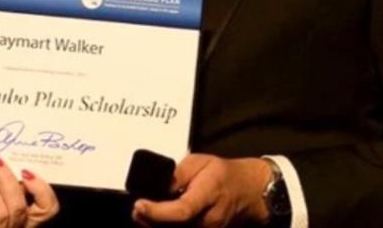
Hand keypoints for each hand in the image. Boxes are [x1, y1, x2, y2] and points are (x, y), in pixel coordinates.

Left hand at [131, 154, 272, 226]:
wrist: (245, 191)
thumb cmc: (222, 174)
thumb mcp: (199, 161)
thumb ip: (178, 173)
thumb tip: (159, 186)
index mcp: (209, 193)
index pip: (182, 210)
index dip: (158, 212)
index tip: (141, 205)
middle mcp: (210, 218)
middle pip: (176, 227)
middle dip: (151, 221)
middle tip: (137, 209)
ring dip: (155, 226)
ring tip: (143, 214)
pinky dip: (165, 226)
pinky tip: (155, 220)